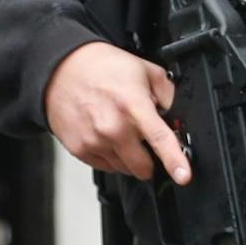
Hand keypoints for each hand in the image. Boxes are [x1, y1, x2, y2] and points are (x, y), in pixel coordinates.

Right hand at [43, 41, 189, 183]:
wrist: (62, 70)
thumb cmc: (101, 68)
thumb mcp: (143, 69)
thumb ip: (166, 92)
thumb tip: (176, 113)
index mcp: (133, 105)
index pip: (159, 139)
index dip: (175, 161)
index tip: (183, 176)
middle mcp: (113, 127)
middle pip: (143, 166)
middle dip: (150, 159)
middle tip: (143, 140)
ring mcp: (95, 141)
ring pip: (125, 169)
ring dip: (129, 157)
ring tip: (119, 130)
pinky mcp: (80, 150)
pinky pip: (106, 167)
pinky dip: (111, 156)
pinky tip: (106, 135)